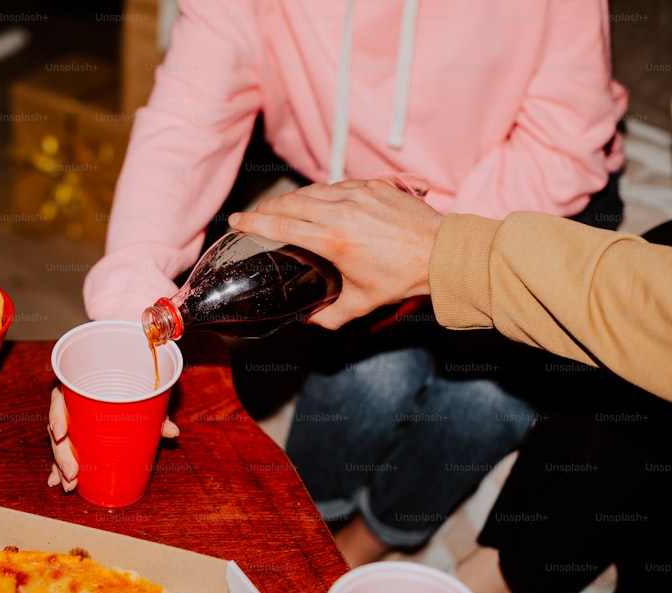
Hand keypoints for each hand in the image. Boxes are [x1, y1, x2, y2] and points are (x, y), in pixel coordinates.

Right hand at [46, 386, 179, 491]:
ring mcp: (69, 423)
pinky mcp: (72, 438)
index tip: (61, 433)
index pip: (59, 399)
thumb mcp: (141, 397)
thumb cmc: (128, 388)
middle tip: (72, 473)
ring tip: (69, 485)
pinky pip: (62, 452)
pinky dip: (59, 468)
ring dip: (61, 467)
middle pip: (57, 429)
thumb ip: (154, 413)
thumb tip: (173, 432)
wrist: (126, 385)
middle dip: (62, 455)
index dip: (56, 416)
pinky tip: (56, 482)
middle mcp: (69, 406)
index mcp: (76, 388)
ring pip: (59, 445)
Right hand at [228, 179, 444, 329]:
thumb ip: (329, 316)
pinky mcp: (374, 186)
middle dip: (269, 206)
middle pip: (291, 201)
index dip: (253, 221)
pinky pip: (338, 186)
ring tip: (286, 209)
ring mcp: (358, 195)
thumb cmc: (402, 279)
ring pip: (313, 191)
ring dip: (295, 199)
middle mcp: (342, 212)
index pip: (281, 224)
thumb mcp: (361, 303)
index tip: (237, 219)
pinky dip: (324, 194)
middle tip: (257, 215)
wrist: (442, 253)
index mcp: (333, 240)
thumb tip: (309, 321)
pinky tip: (321, 203)